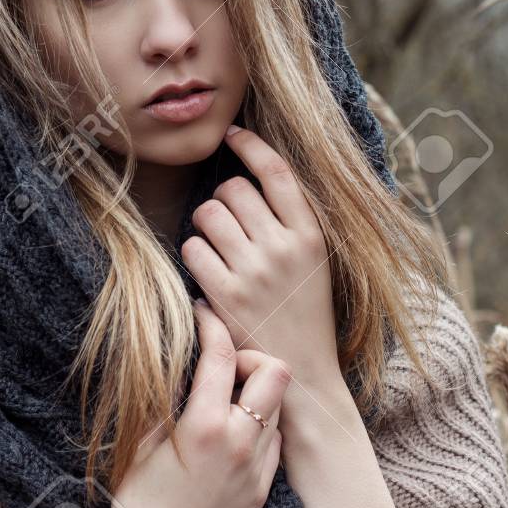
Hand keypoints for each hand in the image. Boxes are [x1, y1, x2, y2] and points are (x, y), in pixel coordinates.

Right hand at [107, 299, 289, 507]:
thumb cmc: (138, 507)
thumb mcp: (141, 445)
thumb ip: (167, 400)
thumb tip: (182, 363)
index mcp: (204, 426)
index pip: (222, 354)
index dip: (211, 323)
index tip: (201, 313)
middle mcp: (240, 442)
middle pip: (275, 370)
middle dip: (250, 356)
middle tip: (223, 364)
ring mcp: (257, 466)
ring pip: (278, 404)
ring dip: (256, 391)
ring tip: (226, 397)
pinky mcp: (263, 487)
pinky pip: (274, 439)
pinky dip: (258, 425)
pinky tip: (232, 432)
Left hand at [180, 125, 342, 395]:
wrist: (304, 372)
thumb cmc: (305, 312)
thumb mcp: (315, 261)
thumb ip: (292, 222)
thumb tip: (253, 175)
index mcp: (310, 235)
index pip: (276, 172)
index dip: (251, 145)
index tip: (233, 134)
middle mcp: (284, 248)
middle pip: (234, 189)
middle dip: (222, 198)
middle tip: (227, 220)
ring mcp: (254, 271)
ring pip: (208, 214)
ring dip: (204, 223)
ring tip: (215, 243)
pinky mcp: (225, 295)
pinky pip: (193, 248)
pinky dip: (194, 253)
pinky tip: (206, 269)